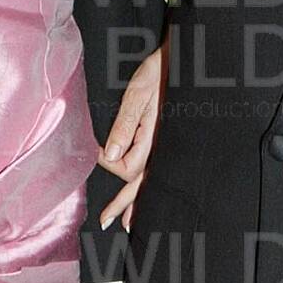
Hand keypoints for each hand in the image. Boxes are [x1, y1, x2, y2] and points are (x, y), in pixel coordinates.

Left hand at [98, 44, 165, 233]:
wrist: (186, 59)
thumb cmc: (160, 72)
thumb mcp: (138, 94)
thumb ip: (126, 124)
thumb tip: (111, 153)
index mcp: (154, 138)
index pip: (126, 166)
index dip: (107, 162)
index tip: (95, 149)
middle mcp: (162, 147)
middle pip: (141, 183)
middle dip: (124, 204)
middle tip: (108, 222)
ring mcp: (166, 145)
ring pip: (151, 180)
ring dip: (138, 201)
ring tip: (128, 222)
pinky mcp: (167, 139)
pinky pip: (157, 169)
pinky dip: (149, 185)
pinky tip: (146, 194)